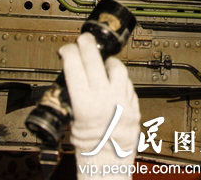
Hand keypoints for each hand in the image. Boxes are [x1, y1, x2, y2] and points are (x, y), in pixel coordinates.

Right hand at [60, 33, 139, 178]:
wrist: (110, 161)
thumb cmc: (90, 147)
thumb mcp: (73, 120)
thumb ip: (74, 97)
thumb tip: (72, 78)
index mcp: (85, 103)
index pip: (74, 65)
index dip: (69, 52)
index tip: (67, 49)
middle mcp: (105, 97)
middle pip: (94, 60)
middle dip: (87, 46)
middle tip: (84, 40)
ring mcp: (122, 98)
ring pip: (117, 67)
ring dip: (107, 61)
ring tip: (102, 60)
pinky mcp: (133, 102)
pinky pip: (127, 81)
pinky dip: (120, 77)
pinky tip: (114, 79)